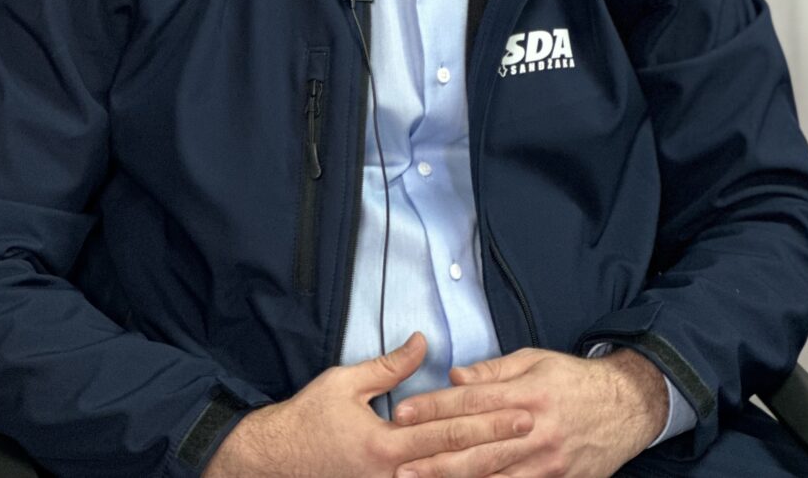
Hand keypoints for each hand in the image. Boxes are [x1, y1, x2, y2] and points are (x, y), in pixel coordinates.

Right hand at [203, 332, 535, 477]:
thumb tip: (423, 342)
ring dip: (485, 472)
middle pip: (458, 462)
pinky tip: (478, 476)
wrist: (274, 463)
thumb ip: (389, 367)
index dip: (488, 420)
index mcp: (386, 443)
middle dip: (499, 446)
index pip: (449, 429)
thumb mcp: (345, 383)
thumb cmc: (308, 419)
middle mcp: (393, 476)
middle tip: (533, 430)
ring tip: (520, 459)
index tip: (520, 410)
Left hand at [389, 346, 668, 477]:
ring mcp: (546, 461)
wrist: (625, 407)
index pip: (470, 400)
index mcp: (526, 392)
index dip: (434, 406)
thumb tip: (454, 375)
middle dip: (434, 455)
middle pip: (475, 444)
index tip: (403, 412)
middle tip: (399, 463)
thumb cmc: (573, 380)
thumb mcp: (535, 360)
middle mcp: (533, 428)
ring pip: (491, 474)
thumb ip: (493, 371)